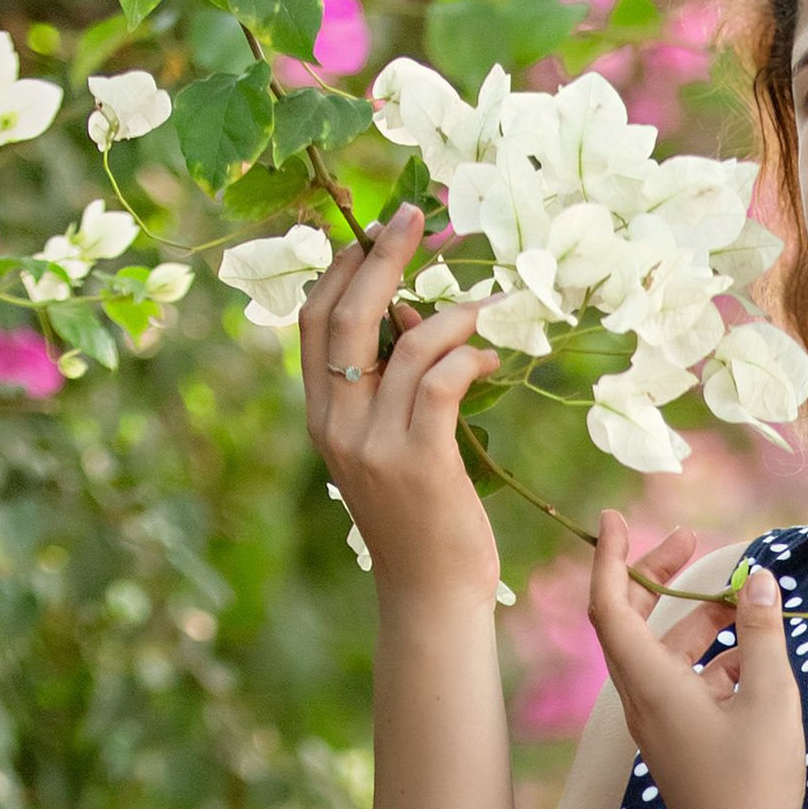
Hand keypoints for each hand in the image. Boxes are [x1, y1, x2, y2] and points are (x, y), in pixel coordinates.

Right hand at [298, 201, 501, 606]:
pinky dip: (471, 356)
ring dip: (452, 315)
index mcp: (322, 416)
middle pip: (349, 317)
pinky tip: (492, 357)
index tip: (372, 228)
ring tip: (483, 311)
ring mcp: (376, 444)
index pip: (315, 321)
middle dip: (384, 257)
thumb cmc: (418, 515)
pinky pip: (443, 382)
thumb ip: (390, 385)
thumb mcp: (389, 443)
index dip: (341, 267)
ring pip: (408, 345)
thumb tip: (414, 315)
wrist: (428, 592)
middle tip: (416, 216)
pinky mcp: (421, 461)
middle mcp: (338, 425)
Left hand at [588, 509, 807, 808]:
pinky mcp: (680, 744)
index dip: (610, 559)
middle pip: (633, 624)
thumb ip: (764, 632)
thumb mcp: (771, 697)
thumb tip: (759, 579)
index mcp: (651, 687)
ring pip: (667, 654)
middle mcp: (644, 703)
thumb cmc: (758, 781)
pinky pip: (686, 684)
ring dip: (702, 621)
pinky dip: (716, 661)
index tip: (617, 517)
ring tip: (750, 602)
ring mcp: (660, 726)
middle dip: (660, 578)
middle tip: (692, 542)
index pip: (610, 608)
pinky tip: (758, 658)